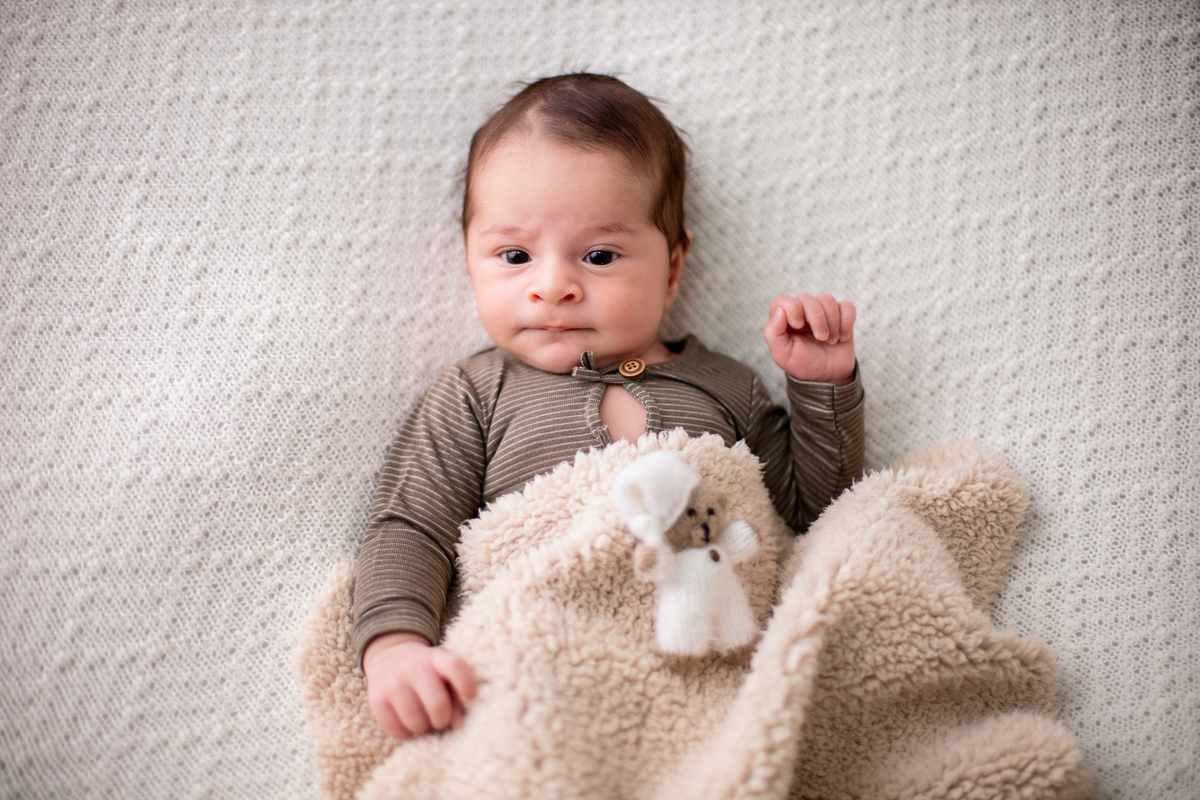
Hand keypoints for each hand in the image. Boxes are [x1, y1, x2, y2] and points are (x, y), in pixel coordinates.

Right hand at [362, 631, 476, 740]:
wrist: (391, 658)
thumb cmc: (429, 674)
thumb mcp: (446, 675)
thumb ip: (458, 696)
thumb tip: (457, 724)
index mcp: (436, 658)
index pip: (455, 666)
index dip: (466, 685)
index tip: (470, 699)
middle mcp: (413, 667)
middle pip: (437, 704)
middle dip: (442, 719)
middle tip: (440, 718)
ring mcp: (392, 682)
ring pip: (415, 721)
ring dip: (423, 727)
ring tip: (423, 719)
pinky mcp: (376, 698)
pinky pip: (395, 729)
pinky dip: (405, 733)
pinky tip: (407, 722)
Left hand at [764, 294, 856, 383]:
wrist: (828, 375)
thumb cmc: (803, 364)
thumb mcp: (783, 355)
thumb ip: (773, 333)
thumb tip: (778, 310)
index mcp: (785, 319)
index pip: (783, 300)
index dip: (792, 308)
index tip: (798, 325)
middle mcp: (802, 312)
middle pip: (807, 299)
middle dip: (816, 319)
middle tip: (821, 338)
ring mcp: (823, 312)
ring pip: (827, 300)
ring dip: (832, 322)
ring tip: (831, 340)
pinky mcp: (842, 315)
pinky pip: (847, 307)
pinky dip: (846, 322)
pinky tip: (842, 337)